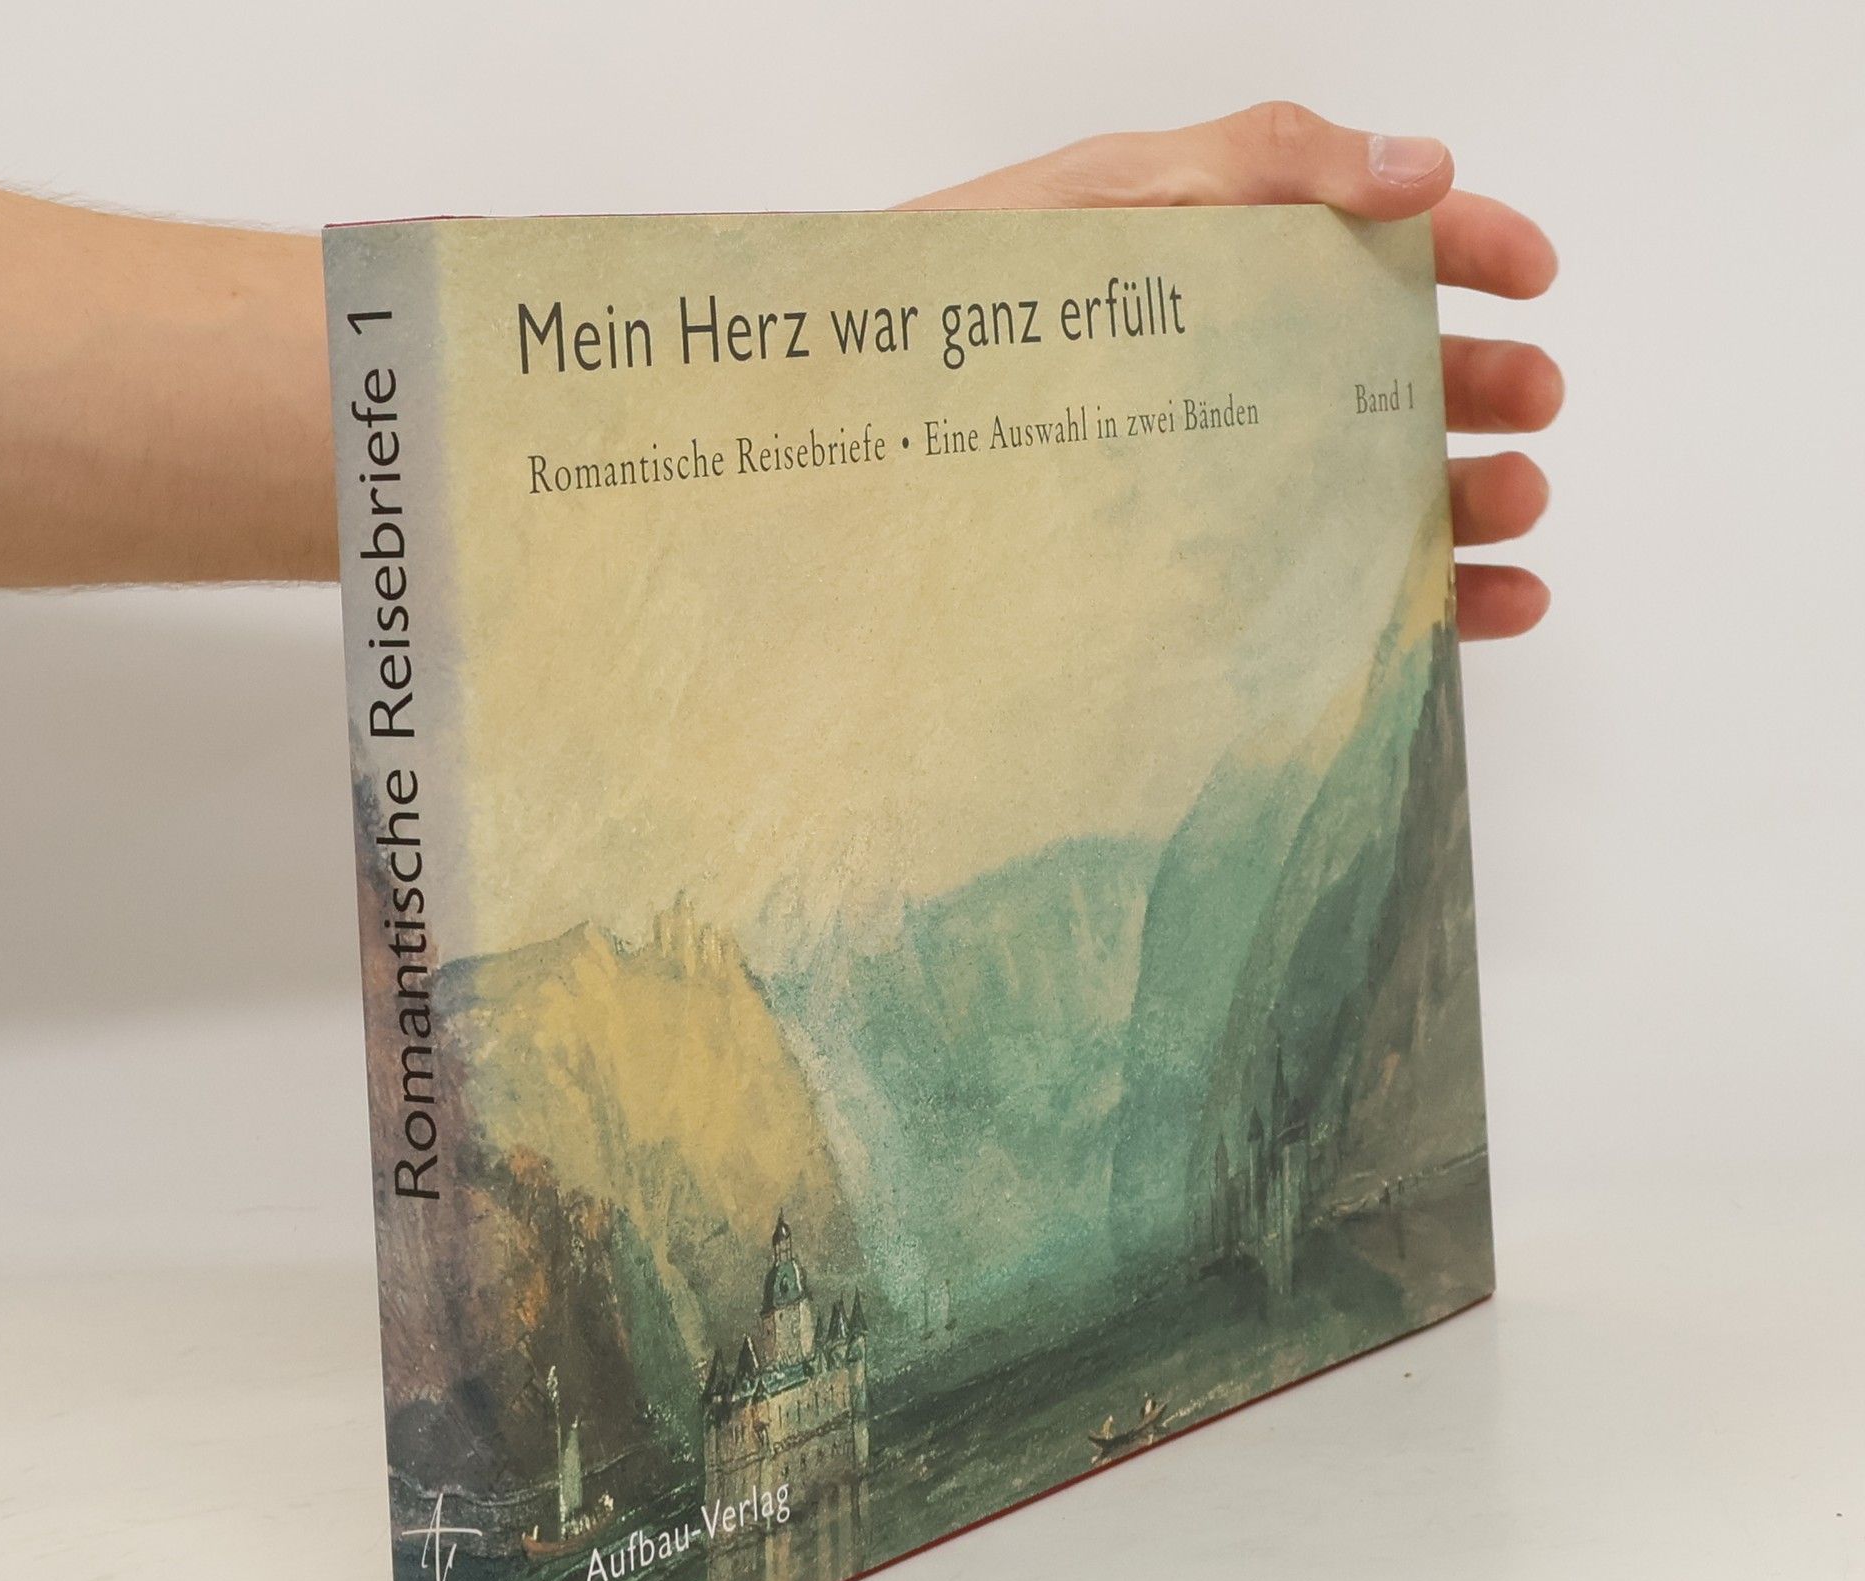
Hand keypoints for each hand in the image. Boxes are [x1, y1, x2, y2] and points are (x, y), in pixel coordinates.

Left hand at [907, 104, 1559, 639]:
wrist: (857, 430)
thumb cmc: (967, 301)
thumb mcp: (1105, 202)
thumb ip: (1258, 166)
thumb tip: (1421, 165)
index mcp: (1224, 257)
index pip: (1373, 234)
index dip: (1466, 240)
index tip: (1535, 272)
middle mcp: (1233, 370)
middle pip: (1392, 368)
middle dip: (1480, 382)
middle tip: (1532, 405)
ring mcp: (1219, 475)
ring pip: (1376, 482)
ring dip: (1469, 492)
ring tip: (1518, 504)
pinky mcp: (1195, 573)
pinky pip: (1327, 586)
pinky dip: (1425, 597)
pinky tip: (1490, 603)